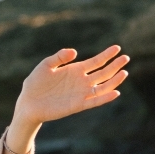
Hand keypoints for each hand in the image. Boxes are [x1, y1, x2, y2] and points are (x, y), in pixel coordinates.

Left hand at [5, 45, 128, 153]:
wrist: (28, 104)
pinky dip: (105, 98)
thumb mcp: (45, 66)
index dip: (106, 55)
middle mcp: (81, 82)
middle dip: (115, 65)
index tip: (117, 48)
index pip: (95, 62)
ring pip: (102, 87)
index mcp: (75, 70)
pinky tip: (115, 92)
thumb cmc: (35, 84)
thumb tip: (74, 52)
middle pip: (103, 73)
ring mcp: (80, 94)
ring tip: (124, 72)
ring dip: (114, 81)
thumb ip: (59, 57)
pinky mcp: (77, 105)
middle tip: (126, 58)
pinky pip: (94, 101)